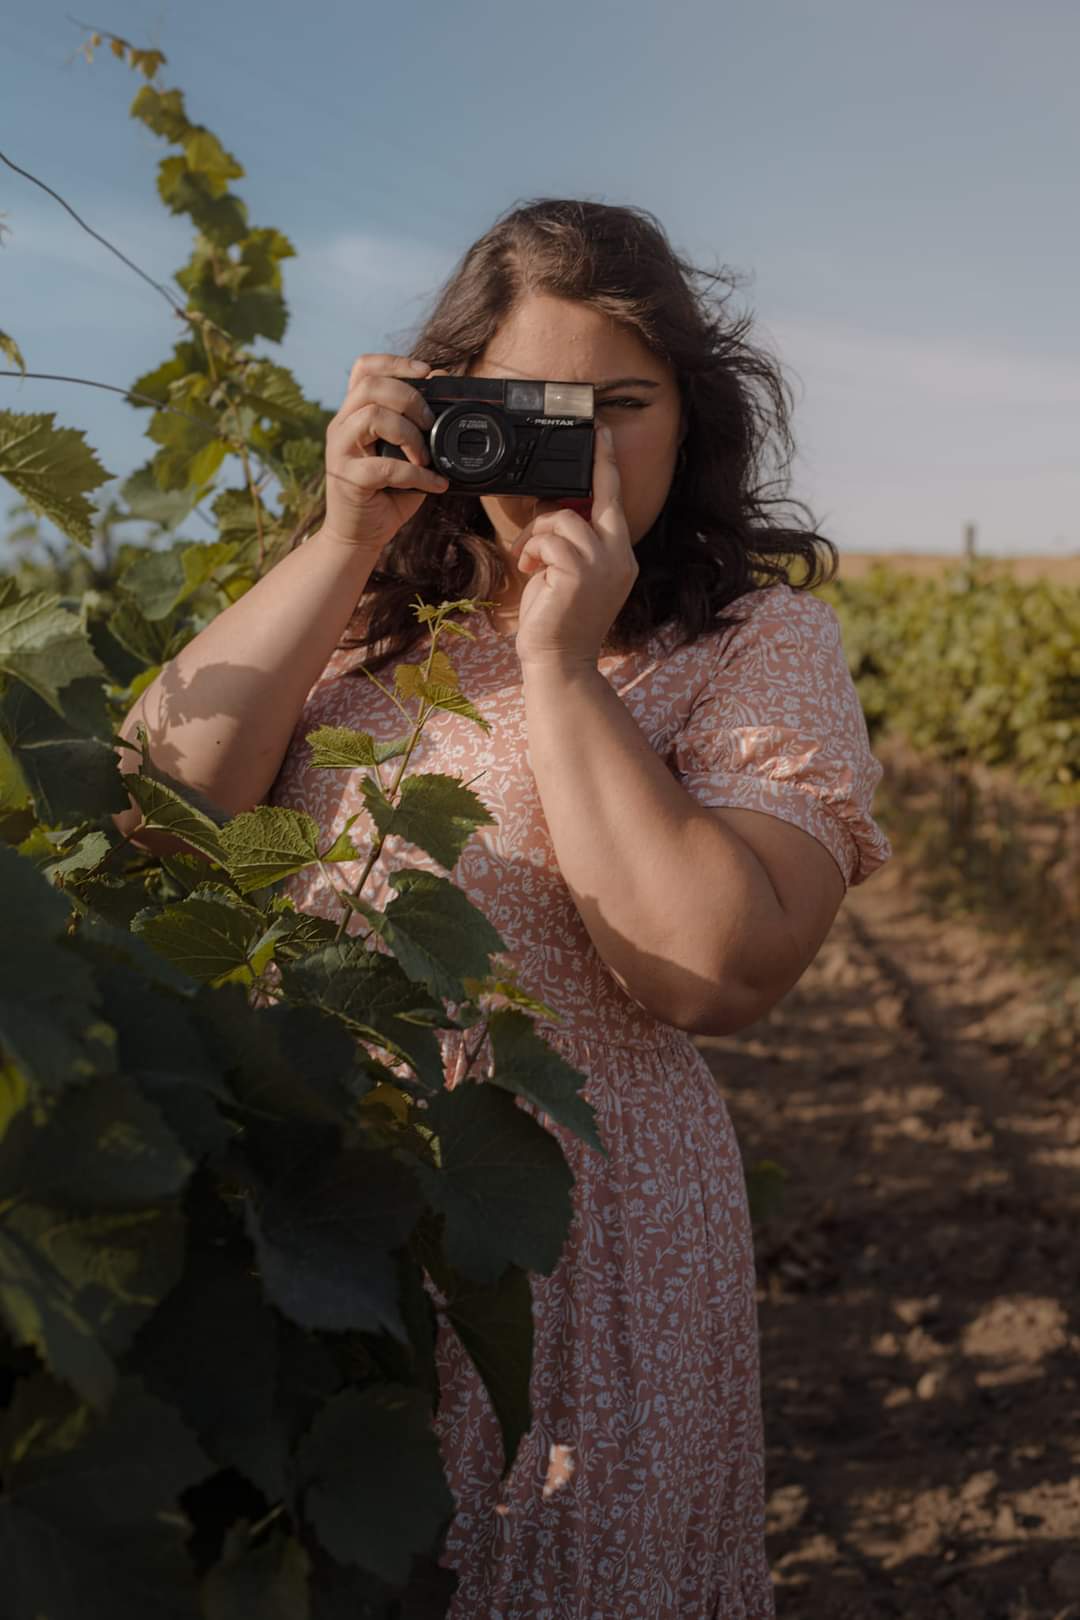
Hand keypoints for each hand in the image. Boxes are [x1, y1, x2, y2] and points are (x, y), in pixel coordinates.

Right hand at [320, 354, 449, 552]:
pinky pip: (385, 467)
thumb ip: (418, 427)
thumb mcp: (405, 455)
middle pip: (371, 386)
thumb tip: (445, 391)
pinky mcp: (348, 479)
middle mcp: (341, 426)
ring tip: (426, 456)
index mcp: (354, 414)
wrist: (359, 536)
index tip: (425, 372)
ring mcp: (340, 451)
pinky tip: (434, 485)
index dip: (394, 362)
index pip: (364, 369)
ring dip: (409, 433)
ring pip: (372, 415)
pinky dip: (417, 475)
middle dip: (410, 398)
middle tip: (430, 423)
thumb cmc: (385, 494)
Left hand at [510, 425, 637, 668]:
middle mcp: (619, 557)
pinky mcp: (579, 572)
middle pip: (597, 499)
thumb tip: (554, 509)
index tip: (600, 433)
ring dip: (537, 534)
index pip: (615, 502)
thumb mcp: (568, 574)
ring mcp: (602, 564)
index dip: (607, 465)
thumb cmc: (557, 621)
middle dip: (587, 471)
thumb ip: (570, 543)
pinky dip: (531, 549)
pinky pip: (548, 538)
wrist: (558, 661)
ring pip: (563, 518)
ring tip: (529, 559)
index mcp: (620, 557)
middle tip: (579, 448)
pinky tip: (528, 569)